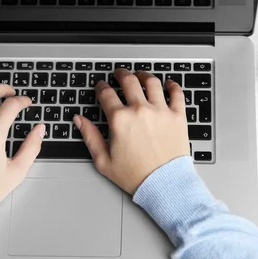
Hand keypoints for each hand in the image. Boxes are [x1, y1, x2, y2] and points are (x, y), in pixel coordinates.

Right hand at [74, 69, 189, 193]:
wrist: (164, 184)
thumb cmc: (135, 175)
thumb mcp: (104, 160)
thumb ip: (90, 136)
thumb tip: (80, 120)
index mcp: (120, 120)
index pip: (106, 94)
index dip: (101, 87)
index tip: (101, 86)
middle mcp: (140, 110)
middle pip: (128, 81)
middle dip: (121, 74)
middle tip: (119, 73)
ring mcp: (160, 111)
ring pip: (152, 82)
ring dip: (144, 75)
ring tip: (141, 75)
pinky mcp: (178, 116)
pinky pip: (176, 93)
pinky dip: (172, 85)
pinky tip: (168, 83)